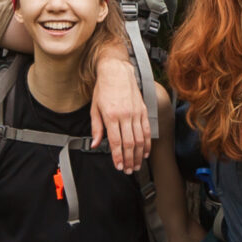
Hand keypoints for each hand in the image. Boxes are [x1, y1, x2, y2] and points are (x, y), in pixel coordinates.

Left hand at [90, 50, 151, 172]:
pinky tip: (145, 152)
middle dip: (129, 160)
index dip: (118, 157)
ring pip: (140, 139)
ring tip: (136, 165)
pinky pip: (147, 130)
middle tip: (128, 170)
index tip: (119, 166)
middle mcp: (125, 115)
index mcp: (111, 116)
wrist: (117, 71)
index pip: (116, 142)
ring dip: (138, 155)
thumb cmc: (104, 88)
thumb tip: (95, 144)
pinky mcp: (143, 110)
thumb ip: (96, 128)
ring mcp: (136, 113)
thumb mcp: (94, 108)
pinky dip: (147, 143)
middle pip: (129, 143)